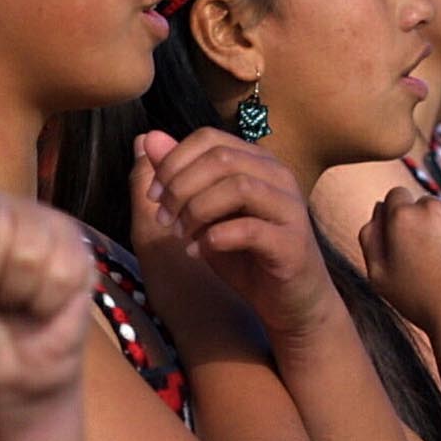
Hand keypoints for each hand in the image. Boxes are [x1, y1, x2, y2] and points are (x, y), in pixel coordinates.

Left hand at [132, 129, 337, 341]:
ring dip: (197, 211)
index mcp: (257, 161)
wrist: (290, 301)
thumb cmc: (246, 255)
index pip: (209, 138)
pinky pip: (250, 229)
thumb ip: (180, 177)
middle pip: (220, 158)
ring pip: (238, 187)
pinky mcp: (291, 243)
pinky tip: (198, 252)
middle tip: (163, 219)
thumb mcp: (204, 213)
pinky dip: (215, 238)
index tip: (153, 195)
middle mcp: (278, 176)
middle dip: (180, 187)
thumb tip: (149, 139)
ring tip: (180, 235)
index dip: (173, 162)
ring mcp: (289, 208)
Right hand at [358, 186, 440, 334]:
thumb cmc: (421, 303)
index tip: (414, 241)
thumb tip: (379, 207)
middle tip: (439, 260)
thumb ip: (371, 236)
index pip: (398, 197)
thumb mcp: (379, 276)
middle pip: (429, 204)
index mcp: (402, 216)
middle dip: (431, 224)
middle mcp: (434, 205)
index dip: (404, 220)